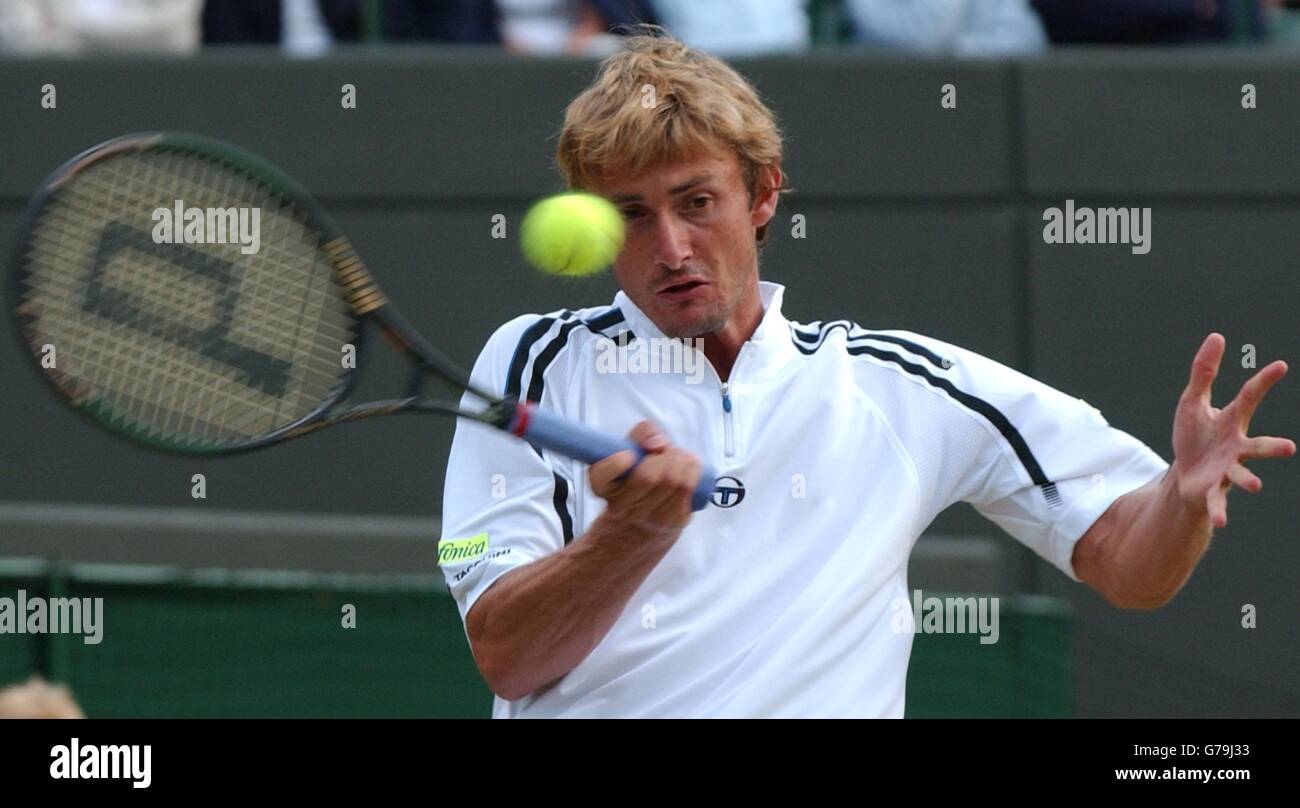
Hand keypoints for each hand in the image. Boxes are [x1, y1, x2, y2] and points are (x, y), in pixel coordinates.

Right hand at [589, 420, 702, 536]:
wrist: (642, 523)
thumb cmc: (636, 476)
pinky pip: (688, 487)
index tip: (628, 455)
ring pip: (673, 481)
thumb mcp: (630, 449)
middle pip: (648, 477)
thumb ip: (641, 434)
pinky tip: (686, 466)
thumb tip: (658, 444)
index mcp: (603, 487)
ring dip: (680, 459)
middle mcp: (622, 507)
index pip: (601, 476)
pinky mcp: (674, 521)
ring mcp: (649, 518)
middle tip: (664, 451)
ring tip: (676, 457)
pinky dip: (691, 469)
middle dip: (663, 455)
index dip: (616, 463)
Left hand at [1171, 333, 1295, 527]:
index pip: (1249, 397)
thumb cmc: (1194, 436)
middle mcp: (1235, 447)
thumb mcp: (1192, 400)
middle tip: (1290, 448)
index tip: (1281, 365)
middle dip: (1272, 447)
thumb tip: (1217, 336)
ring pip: (1241, 474)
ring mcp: (1227, 470)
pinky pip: (1217, 501)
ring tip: (1255, 485)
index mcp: (1231, 421)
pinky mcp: (1213, 490)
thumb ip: (1204, 372)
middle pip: (1258, 445)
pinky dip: (1219, 511)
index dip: (1264, 382)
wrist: (1185, 473)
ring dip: (1248, 480)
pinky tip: (1221, 522)